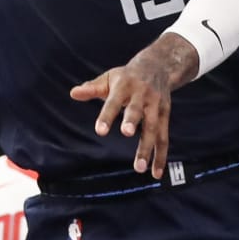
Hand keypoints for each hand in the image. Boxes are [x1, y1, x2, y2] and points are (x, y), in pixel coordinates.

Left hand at [70, 38, 193, 177]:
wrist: (158, 66)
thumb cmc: (127, 76)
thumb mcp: (109, 78)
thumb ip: (92, 88)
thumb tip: (73, 93)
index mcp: (124, 86)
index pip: (114, 101)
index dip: (107, 115)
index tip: (100, 131)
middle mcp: (142, 95)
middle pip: (137, 110)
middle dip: (132, 121)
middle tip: (126, 133)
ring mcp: (155, 106)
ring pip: (152, 127)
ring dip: (147, 148)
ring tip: (139, 167)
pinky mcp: (165, 115)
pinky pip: (163, 138)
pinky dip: (161, 156)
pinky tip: (156, 173)